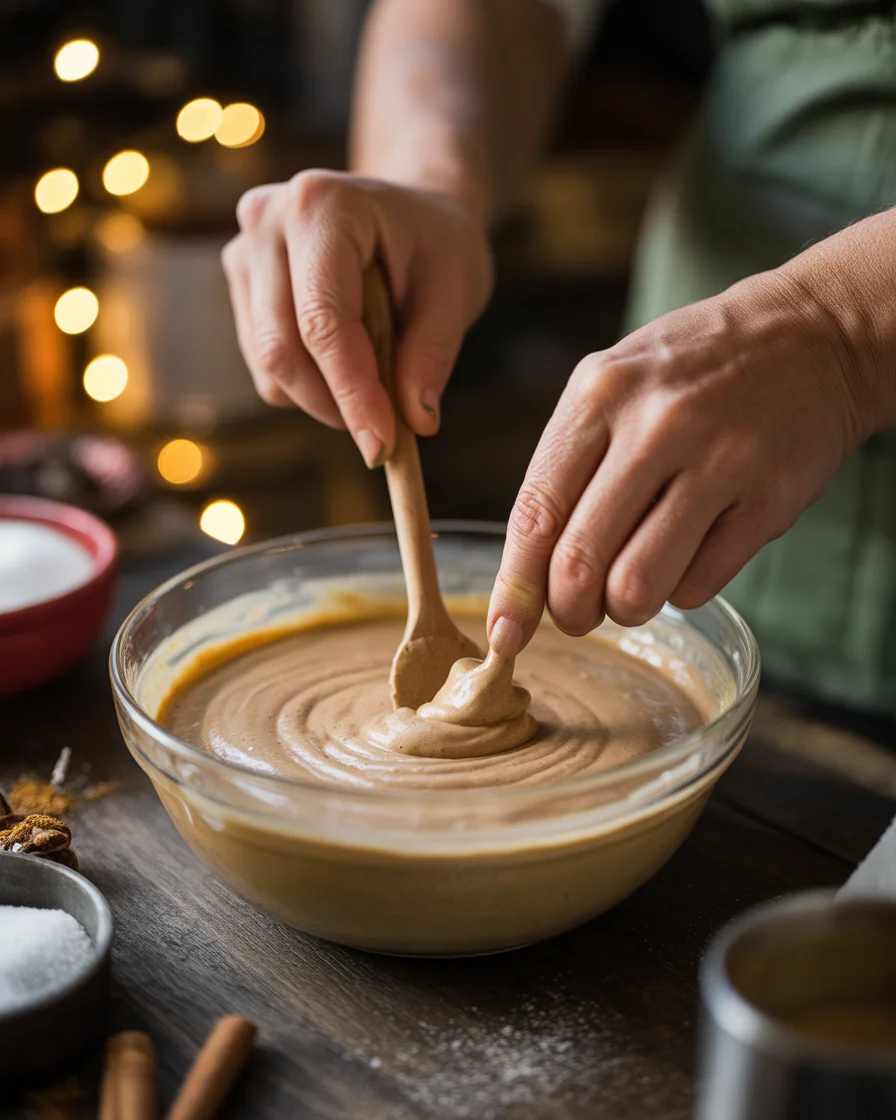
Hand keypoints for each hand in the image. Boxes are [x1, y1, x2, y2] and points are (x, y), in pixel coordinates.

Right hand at [222, 170, 492, 464]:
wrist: (411, 214)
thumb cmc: (437, 244)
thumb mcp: (456, 289)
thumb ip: (433, 353)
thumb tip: (416, 421)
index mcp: (321, 206)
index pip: (323, 321)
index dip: (351, 391)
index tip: (381, 447)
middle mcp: (265, 221)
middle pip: (282, 349)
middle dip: (335, 404)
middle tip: (387, 433)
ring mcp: (244, 254)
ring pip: (270, 366)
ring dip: (325, 397)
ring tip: (379, 373)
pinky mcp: (242, 288)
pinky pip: (267, 367)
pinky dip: (310, 385)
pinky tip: (349, 357)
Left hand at [487, 269, 867, 654]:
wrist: (811, 335)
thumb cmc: (690, 371)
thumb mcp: (613, 385)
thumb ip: (566, 468)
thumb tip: (526, 577)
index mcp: (599, 395)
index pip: (536, 512)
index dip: (515, 587)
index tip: (505, 633)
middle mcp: (656, 426)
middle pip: (579, 561)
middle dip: (568, 610)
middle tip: (578, 614)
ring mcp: (719, 462)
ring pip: (637, 586)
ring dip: (624, 609)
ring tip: (631, 589)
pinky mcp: (770, 499)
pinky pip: (698, 586)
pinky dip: (681, 590)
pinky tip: (688, 554)